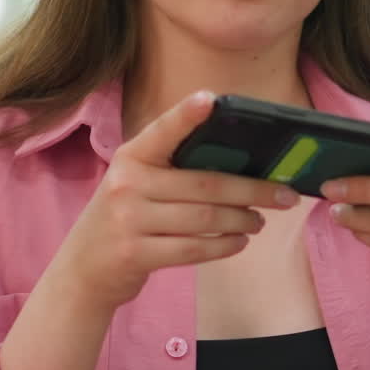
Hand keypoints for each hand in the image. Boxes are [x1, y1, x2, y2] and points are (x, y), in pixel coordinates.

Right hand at [49, 91, 298, 312]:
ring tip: (261, 220)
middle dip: (252, 190)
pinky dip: (224, 246)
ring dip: (242, 219)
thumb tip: (239, 166)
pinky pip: (193, 248)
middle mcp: (127, 184)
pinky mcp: (136, 254)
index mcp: (131, 157)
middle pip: (204, 184)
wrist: (84, 269)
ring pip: (204, 218)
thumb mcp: (136, 184)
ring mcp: (129, 220)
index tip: (212, 99)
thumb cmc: (125, 218)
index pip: (163, 131)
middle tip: (285, 194)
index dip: (186, 115)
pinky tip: (240, 241)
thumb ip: (172, 169)